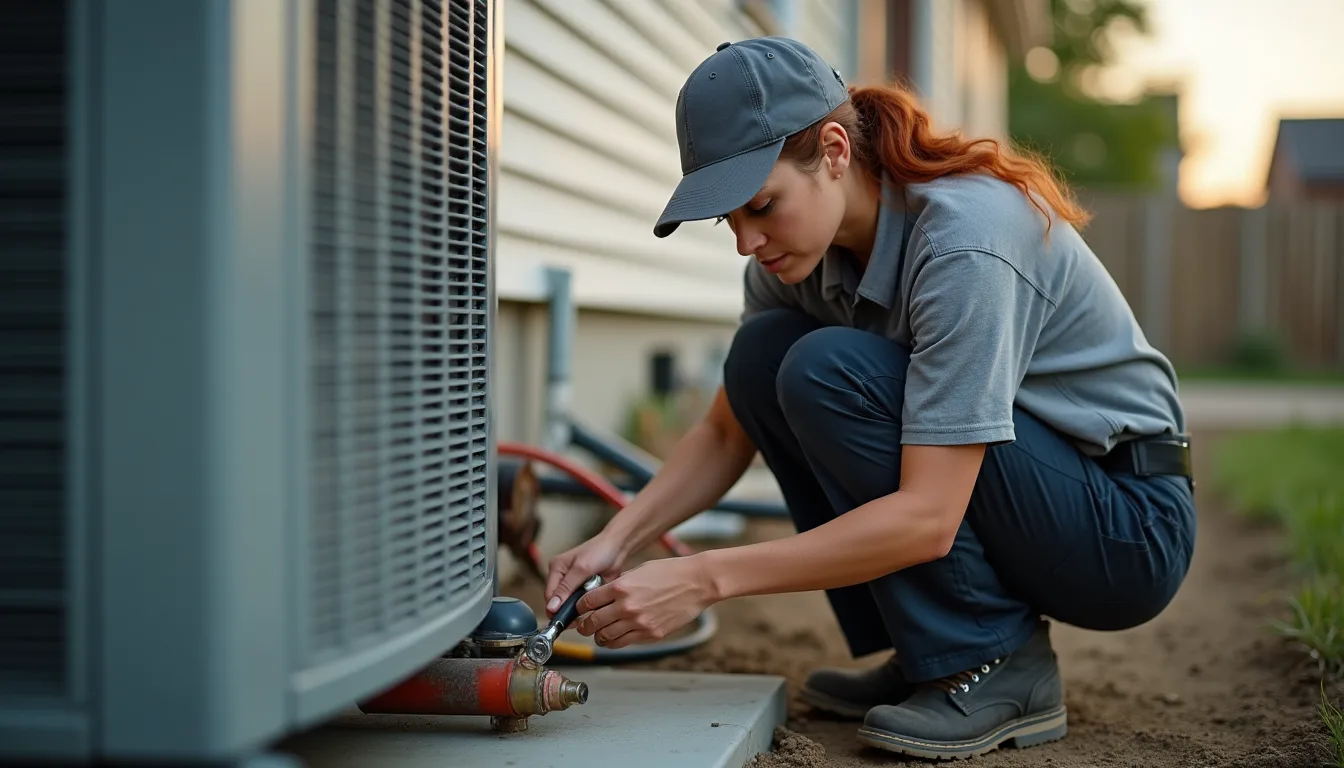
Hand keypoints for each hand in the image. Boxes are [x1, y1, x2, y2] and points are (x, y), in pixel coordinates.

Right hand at [544, 529, 626, 616]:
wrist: (618, 547)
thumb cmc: (599, 551)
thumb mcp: (581, 569)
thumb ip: (566, 588)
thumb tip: (551, 606)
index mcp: (556, 568)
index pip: (549, 594)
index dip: (554, 608)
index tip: (561, 620)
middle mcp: (562, 576)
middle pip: (558, 600)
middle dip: (565, 610)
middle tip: (574, 621)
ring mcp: (574, 583)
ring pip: (569, 603)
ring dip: (575, 610)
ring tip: (582, 618)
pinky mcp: (584, 588)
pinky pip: (580, 602)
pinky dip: (584, 607)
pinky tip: (589, 611)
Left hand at [572, 555, 717, 648]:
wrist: (697, 582)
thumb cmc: (671, 572)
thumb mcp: (639, 570)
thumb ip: (619, 584)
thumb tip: (604, 595)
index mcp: (620, 587)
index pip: (587, 602)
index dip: (579, 607)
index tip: (579, 610)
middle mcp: (626, 607)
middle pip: (592, 622)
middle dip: (584, 625)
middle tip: (584, 626)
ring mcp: (638, 622)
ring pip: (605, 637)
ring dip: (599, 636)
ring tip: (599, 633)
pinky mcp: (650, 634)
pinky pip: (624, 643)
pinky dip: (615, 642)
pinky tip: (615, 637)